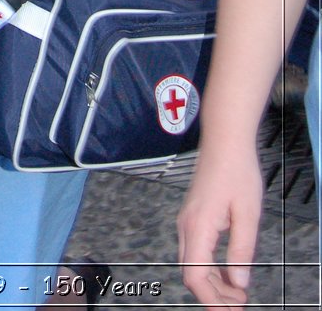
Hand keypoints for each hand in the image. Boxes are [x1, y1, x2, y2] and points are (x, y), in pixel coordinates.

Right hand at [177, 145, 261, 307]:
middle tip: (239, 306)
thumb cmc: (237, 171)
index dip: (211, 300)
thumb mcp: (248, 213)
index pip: (194, 275)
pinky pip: (195, 250)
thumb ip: (242, 250)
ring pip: (191, 263)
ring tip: (237, 294)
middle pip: (190, 273)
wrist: (224, 140)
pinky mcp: (192, 216)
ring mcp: (187, 220)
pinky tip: (228, 272)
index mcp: (198, 227)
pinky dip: (210, 268)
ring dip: (212, 283)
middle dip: (213, 296)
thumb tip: (238, 283)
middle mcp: (186, 226)